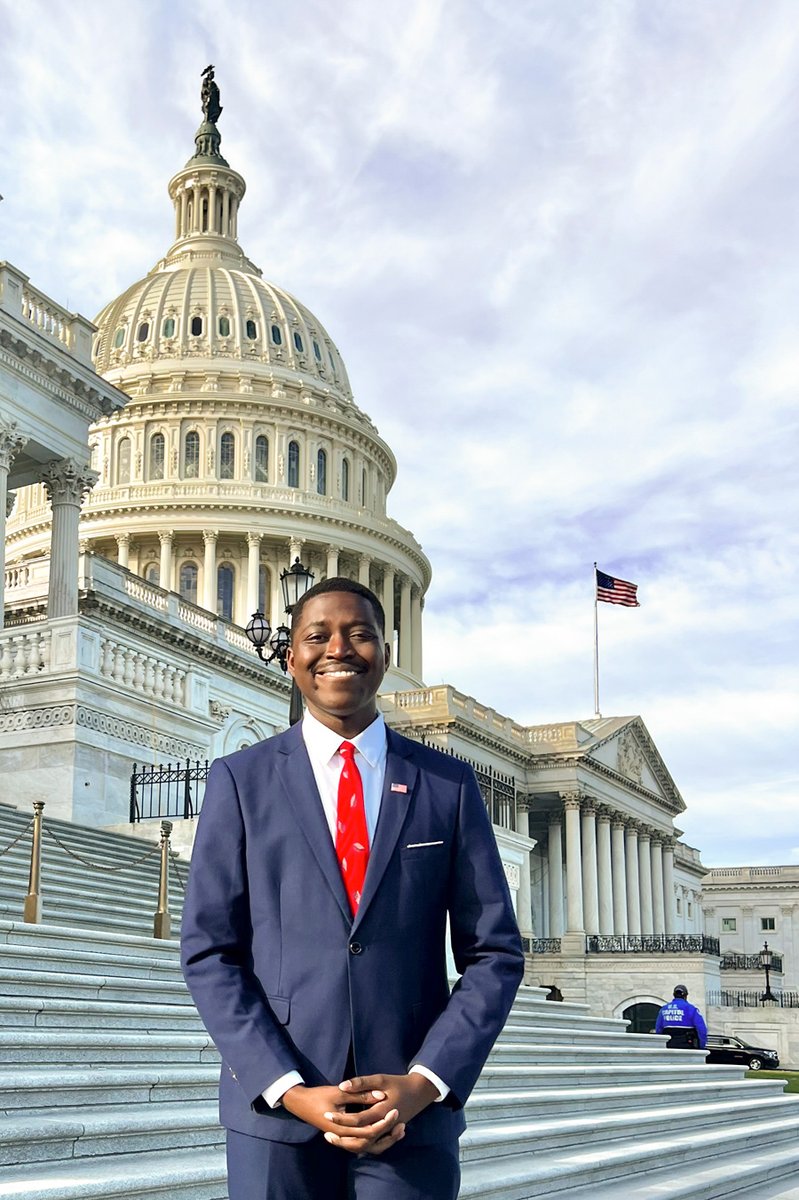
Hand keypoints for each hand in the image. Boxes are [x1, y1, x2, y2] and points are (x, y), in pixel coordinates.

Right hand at [281, 1083, 403, 1155]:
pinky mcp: (344, 1137)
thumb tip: (381, 1094)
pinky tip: (385, 1132)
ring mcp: (343, 1139)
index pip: (368, 1130)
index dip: (383, 1122)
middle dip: (387, 1133)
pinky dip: (375, 1140)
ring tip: (399, 1130)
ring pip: (367, 1147)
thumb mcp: (340, 1092)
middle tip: (402, 1122)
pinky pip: (362, 1144)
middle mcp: (344, 1138)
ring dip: (383, 1140)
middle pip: (370, 1142)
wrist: (301, 1103)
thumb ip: (360, 1093)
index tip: (396, 1111)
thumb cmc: (319, 1096)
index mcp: (342, 1128)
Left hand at [328, 1073, 438, 1155]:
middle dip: (342, 1138)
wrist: (419, 1092)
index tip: (327, 1115)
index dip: (341, 1118)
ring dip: (349, 1145)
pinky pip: (372, 1146)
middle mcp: (385, 1127)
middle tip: (326, 1134)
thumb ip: (362, 1083)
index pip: (358, 1120)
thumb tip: (342, 1085)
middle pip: (361, 1139)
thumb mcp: (381, 1079)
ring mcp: (387, 1133)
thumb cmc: (399, 1083)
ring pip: (366, 1146)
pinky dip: (360, 1145)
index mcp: (382, 1112)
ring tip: (334, 1139)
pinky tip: (348, 1141)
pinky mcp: (388, 1135)